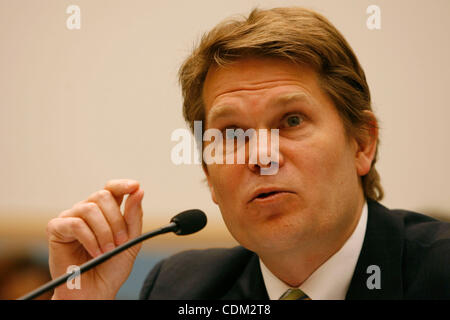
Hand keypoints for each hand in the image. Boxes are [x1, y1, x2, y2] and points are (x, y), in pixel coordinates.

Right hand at [46, 179, 143, 298]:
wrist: (95, 291)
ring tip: (107, 250)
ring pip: (89, 209)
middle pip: (103, 196)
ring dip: (104, 232)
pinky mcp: (56, 229)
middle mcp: (87, 210)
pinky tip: (95, 252)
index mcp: (105, 210)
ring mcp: (70, 218)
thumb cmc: (111, 267)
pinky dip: (89, 239)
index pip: (112, 188)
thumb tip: (138, 190)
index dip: (122, 184)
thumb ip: (134, 215)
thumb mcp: (131, 240)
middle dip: (116, 220)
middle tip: (120, 241)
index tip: (135, 186)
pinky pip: (75, 224)